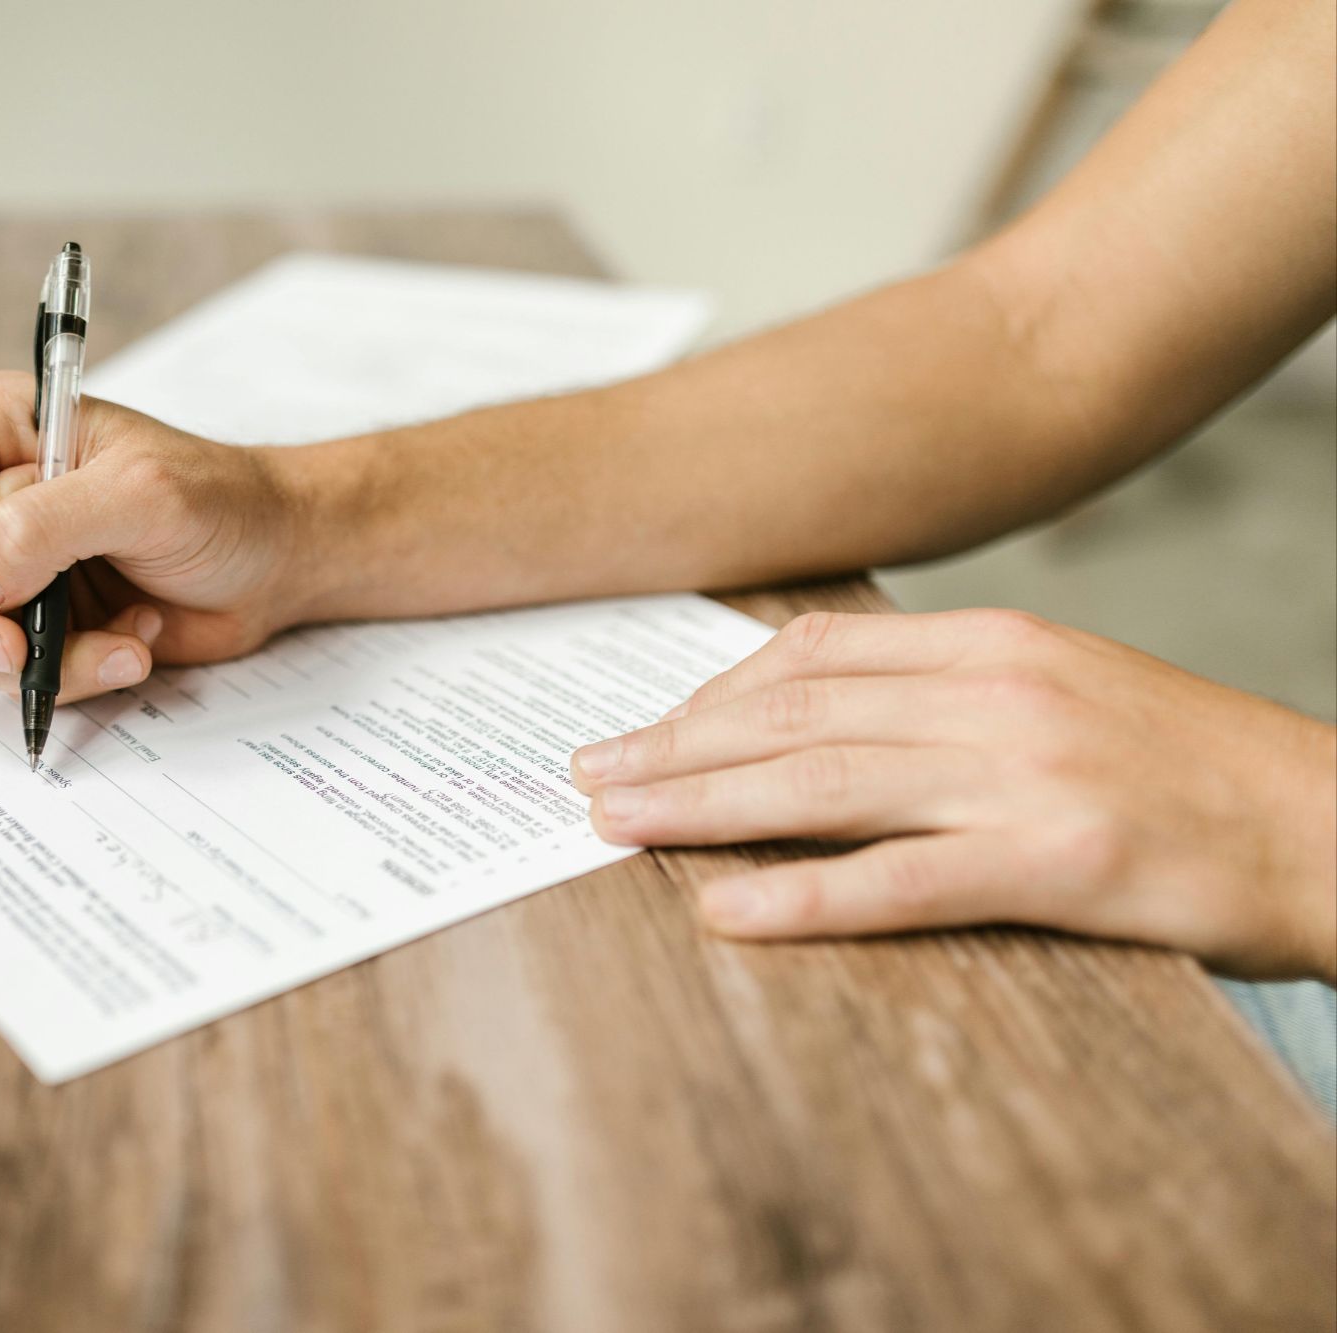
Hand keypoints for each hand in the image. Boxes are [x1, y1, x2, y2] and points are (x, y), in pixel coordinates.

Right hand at [0, 372, 308, 700]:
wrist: (277, 560)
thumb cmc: (220, 501)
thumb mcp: (141, 494)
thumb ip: (44, 526)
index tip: (21, 577)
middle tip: (16, 658)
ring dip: (42, 660)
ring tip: (127, 640)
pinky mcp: (29, 621)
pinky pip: (7, 674)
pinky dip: (73, 676)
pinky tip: (134, 644)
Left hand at [569, 609, 1336, 980]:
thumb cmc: (1189, 769)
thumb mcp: (1063, 690)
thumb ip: (947, 692)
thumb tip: (821, 716)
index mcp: (993, 642)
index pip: (814, 655)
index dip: (709, 695)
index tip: (643, 728)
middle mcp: (997, 690)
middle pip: (795, 714)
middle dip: (675, 747)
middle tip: (586, 778)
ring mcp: (1027, 772)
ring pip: (823, 782)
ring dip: (701, 806)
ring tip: (612, 826)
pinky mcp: (1062, 858)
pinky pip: (902, 881)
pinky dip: (804, 896)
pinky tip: (728, 911)